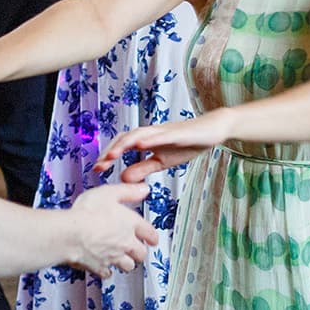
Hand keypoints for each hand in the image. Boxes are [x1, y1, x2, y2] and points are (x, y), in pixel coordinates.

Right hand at [64, 181, 162, 273]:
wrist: (70, 234)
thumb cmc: (87, 213)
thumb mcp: (109, 193)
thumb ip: (128, 191)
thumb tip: (143, 189)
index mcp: (130, 224)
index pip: (150, 233)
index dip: (152, 236)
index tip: (152, 239)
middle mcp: (125, 243)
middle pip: (141, 253)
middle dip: (140, 251)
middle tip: (137, 250)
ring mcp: (113, 257)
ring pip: (128, 266)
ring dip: (126, 262)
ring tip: (122, 259)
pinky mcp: (100, 267)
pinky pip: (107, 273)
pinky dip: (107, 271)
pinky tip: (103, 266)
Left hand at [94, 111, 233, 181]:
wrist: (212, 131)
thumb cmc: (186, 144)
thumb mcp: (161, 161)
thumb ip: (142, 168)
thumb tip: (122, 178)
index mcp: (146, 140)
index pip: (122, 145)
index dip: (108, 155)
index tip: (97, 169)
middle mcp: (151, 133)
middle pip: (125, 138)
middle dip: (111, 151)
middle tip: (98, 166)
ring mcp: (164, 131)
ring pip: (139, 134)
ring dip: (124, 144)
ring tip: (112, 156)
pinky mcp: (178, 132)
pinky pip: (162, 135)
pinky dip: (150, 139)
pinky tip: (141, 145)